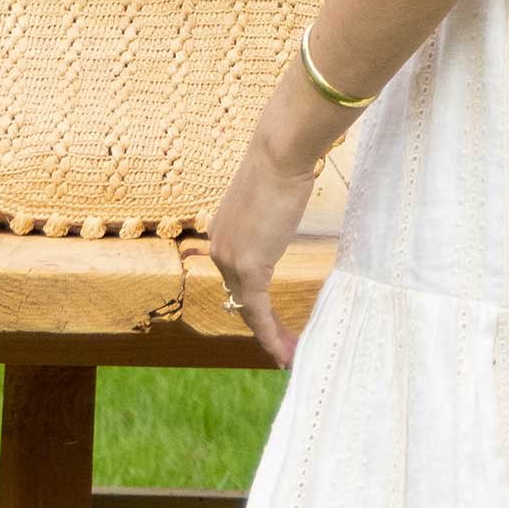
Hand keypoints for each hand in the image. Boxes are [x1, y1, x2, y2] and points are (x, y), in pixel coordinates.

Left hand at [206, 133, 321, 368]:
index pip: (235, 279)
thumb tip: (281, 216)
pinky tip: (284, 350)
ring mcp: (230, 259)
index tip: (271, 323)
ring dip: (270, 336)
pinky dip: (270, 333)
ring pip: (248, 309)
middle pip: (240, 299)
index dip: (253, 305)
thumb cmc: (282, 165)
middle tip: (283, 347)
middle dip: (262, 327)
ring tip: (289, 355)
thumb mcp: (270, 199)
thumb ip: (268, 219)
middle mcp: (219, 249)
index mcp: (222, 233)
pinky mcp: (248, 266)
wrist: (280, 153)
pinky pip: (258, 310)